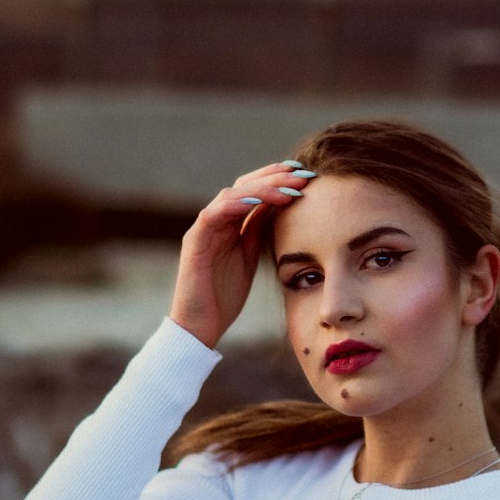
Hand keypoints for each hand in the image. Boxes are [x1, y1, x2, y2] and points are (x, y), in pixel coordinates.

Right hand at [169, 161, 314, 349]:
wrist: (200, 326)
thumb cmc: (223, 297)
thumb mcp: (248, 257)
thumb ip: (257, 231)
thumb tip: (279, 206)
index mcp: (229, 224)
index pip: (252, 190)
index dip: (277, 179)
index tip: (305, 175)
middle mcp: (215, 221)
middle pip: (243, 185)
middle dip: (274, 177)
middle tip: (303, 173)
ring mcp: (203, 229)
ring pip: (232, 195)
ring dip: (262, 188)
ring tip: (289, 187)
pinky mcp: (194, 242)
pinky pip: (214, 214)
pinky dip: (237, 204)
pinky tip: (259, 201)